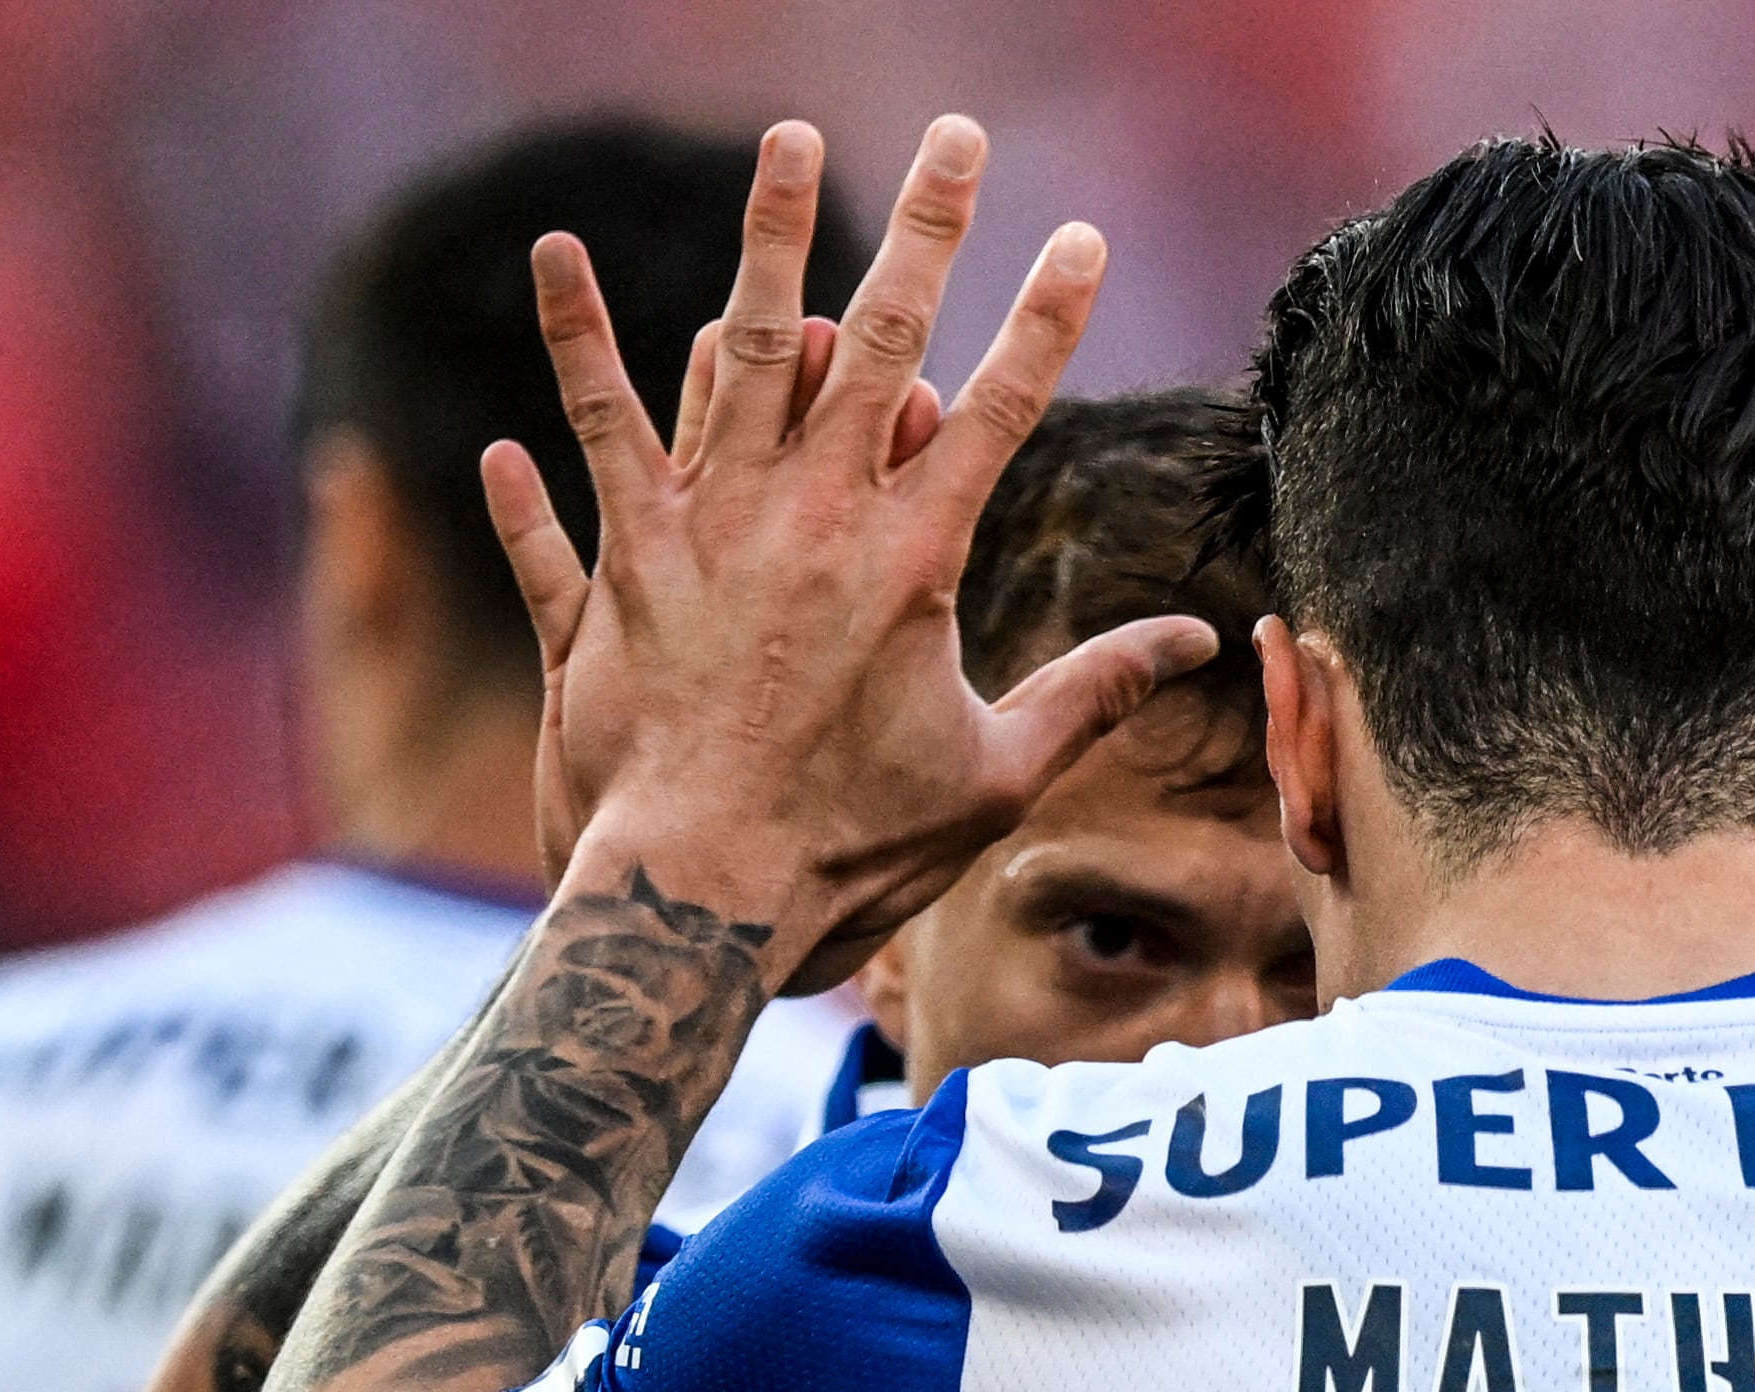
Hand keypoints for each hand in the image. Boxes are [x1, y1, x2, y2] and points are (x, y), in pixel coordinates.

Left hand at [482, 117, 1214, 986]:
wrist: (701, 895)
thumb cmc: (852, 852)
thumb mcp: (997, 779)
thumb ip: (1094, 694)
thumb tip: (1197, 644)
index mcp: (916, 563)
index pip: (1000, 409)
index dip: (1047, 318)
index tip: (1082, 237)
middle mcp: (818, 519)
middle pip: (885, 339)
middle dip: (931, 228)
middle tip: (960, 133)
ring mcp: (716, 525)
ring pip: (746, 345)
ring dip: (771, 236)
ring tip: (789, 141)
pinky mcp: (628, 552)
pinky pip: (600, 424)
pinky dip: (577, 340)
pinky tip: (557, 256)